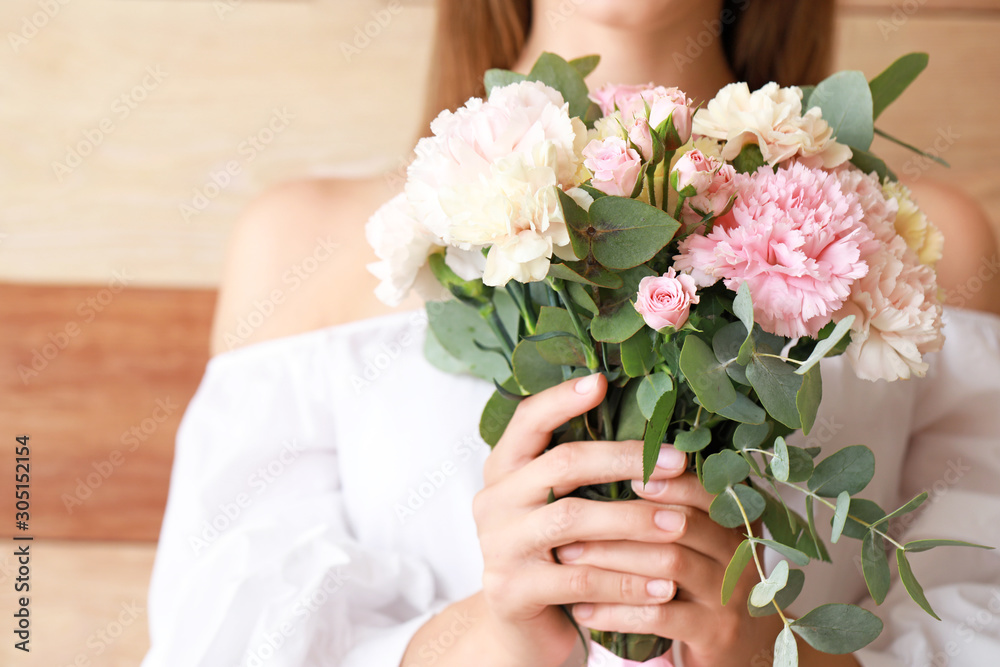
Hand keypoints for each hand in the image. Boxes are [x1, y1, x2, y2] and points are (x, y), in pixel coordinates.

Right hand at [471, 373, 691, 666]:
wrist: (522, 630)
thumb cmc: (555, 557)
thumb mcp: (559, 509)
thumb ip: (583, 475)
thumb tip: (656, 434)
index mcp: (504, 470)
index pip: (527, 421)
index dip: (561, 399)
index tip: (601, 380)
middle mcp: (493, 500)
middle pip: (561, 464)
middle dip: (625, 460)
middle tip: (678, 463)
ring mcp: (498, 545)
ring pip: (572, 520)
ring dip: (634, 520)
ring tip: (681, 525)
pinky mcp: (511, 590)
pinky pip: (577, 579)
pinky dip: (625, 581)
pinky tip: (663, 586)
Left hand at [557, 473, 784, 666]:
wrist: (742, 648)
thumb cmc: (706, 583)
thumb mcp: (703, 542)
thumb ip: (674, 507)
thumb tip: (613, 464)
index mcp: (737, 522)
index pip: (703, 491)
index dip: (667, 482)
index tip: (626, 477)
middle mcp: (740, 555)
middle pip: (680, 525)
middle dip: (620, 520)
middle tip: (570, 520)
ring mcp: (730, 597)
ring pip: (668, 566)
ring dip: (611, 560)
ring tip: (568, 558)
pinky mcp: (713, 634)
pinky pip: (658, 617)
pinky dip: (615, 611)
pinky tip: (582, 609)